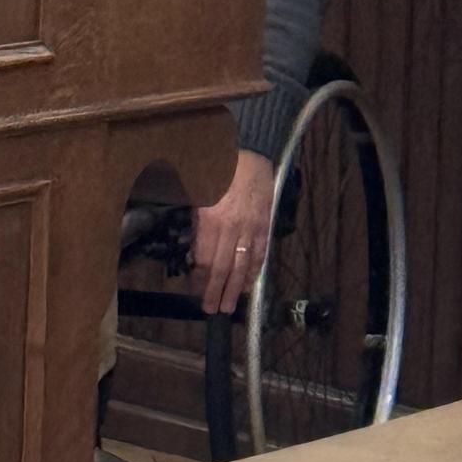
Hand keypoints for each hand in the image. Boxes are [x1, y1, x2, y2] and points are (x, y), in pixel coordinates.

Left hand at [192, 147, 273, 314]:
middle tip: (213, 310)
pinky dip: (255, 268)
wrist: (249, 151)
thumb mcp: (198, 194)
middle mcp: (233, 228)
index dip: (201, 279)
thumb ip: (198, 225)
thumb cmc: (218, 169)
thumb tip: (198, 252)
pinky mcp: (265, 222)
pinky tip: (250, 282)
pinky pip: (261, 250)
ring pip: (243, 264)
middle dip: (217, 291)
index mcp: (212, 220)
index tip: (196, 291)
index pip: (206, 260)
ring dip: (236, 287)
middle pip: (224, 268)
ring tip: (231, 305)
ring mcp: (252, 226)